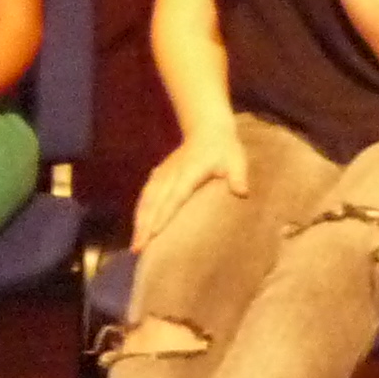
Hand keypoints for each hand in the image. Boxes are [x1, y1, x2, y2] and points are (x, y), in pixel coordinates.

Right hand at [136, 126, 249, 244]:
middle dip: (145, 225)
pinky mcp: (160, 174)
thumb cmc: (225, 148)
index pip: (175, 195)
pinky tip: (137, 228)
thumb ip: (238, 176)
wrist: (207, 128)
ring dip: (139, 222)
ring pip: (147, 199)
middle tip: (138, 249)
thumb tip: (242, 192)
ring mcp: (164, 173)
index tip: (154, 233)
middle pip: (155, 202)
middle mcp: (172, 173)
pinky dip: (141, 212)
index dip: (164, 214)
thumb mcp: (236, 159)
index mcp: (190, 171)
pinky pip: (147, 194)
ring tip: (135, 245)